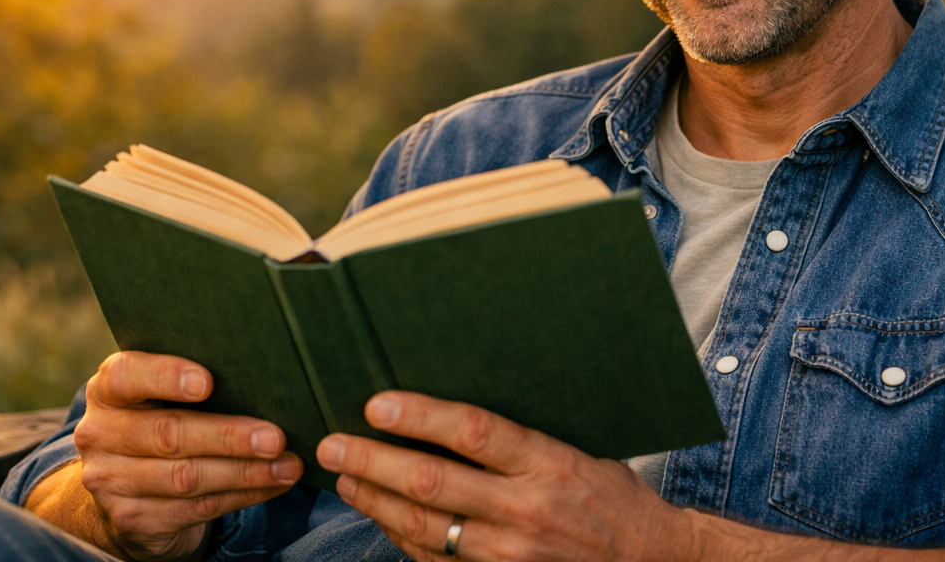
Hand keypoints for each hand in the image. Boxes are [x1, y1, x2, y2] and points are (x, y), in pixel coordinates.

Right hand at [26, 351, 303, 561]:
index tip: (207, 382)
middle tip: (275, 437)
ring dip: (245, 473)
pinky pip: (196, 509)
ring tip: (287, 465)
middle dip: (228, 436)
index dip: (165, 376)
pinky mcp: (132, 520)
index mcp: (107, 390)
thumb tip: (267, 373)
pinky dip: (242, 496)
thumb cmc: (160, 416)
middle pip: (168, 434)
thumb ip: (194, 379)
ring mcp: (110, 482)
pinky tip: (273, 485)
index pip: (127, 376)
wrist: (123, 485)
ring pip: (186, 478)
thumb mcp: (160, 393)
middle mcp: (99, 434)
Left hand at [316, 393, 944, 561]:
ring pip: (425, 529)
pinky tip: (379, 517)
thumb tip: (458, 398)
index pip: (474, 433)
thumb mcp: (580, 450)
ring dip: (374, 502)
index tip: (377, 401)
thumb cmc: (615, 498)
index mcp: (551, 464)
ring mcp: (512, 558)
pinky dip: (402, 539)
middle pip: (433, 484)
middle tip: (330, 441)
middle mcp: (528, 512)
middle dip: (373, 461)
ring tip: (344, 475)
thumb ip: (522, 435)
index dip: (421, 416)